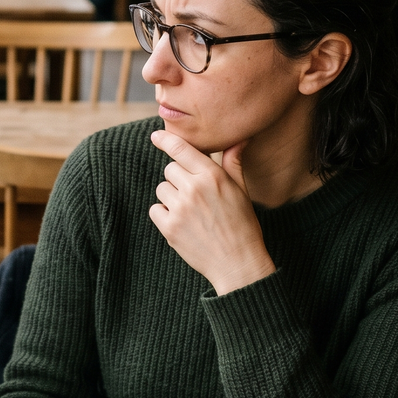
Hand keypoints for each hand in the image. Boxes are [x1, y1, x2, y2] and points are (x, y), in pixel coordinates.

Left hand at [148, 129, 275, 294]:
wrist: (238, 263)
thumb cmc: (242, 225)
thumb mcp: (241, 191)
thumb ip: (233, 163)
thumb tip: (238, 139)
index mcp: (212, 176)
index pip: (181, 149)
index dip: (166, 139)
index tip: (156, 135)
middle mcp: (194, 188)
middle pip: (169, 169)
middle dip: (179, 178)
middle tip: (196, 196)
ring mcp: (180, 208)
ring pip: (162, 189)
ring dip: (171, 197)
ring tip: (192, 212)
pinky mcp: (169, 227)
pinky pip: (155, 209)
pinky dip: (164, 215)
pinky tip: (183, 224)